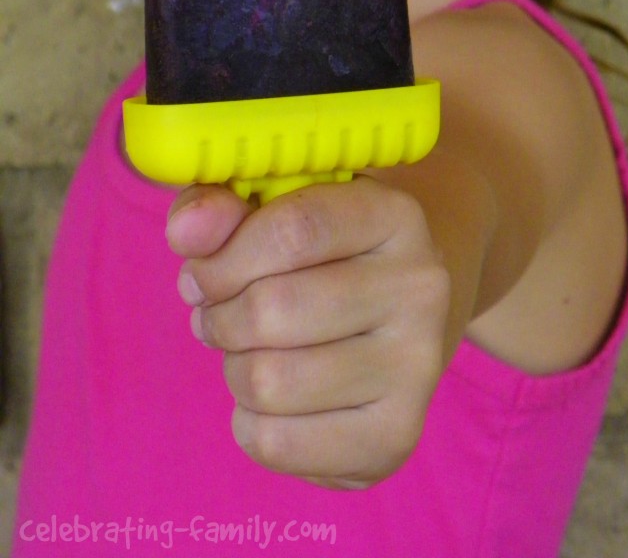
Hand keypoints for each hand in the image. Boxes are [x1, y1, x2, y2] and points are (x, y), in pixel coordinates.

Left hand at [166, 177, 449, 489]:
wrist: (398, 317)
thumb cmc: (320, 255)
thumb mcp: (277, 209)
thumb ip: (222, 206)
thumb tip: (185, 230)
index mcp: (395, 215)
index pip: (293, 231)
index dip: (224, 258)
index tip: (202, 272)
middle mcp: (421, 287)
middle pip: (274, 309)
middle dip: (221, 317)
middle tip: (222, 315)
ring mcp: (416, 366)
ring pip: (270, 380)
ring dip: (235, 369)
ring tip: (252, 352)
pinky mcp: (396, 435)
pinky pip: (277, 442)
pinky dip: (250, 422)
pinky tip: (274, 399)